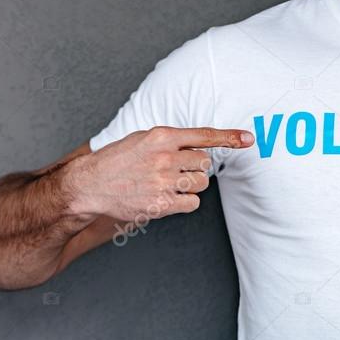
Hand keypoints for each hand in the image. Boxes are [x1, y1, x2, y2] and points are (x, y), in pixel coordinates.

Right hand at [65, 126, 253, 220]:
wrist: (91, 184)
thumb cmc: (118, 160)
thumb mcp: (143, 138)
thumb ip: (171, 140)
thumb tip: (200, 146)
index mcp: (162, 136)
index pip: (204, 135)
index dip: (229, 137)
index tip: (249, 139)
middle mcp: (165, 157)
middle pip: (204, 163)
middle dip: (195, 167)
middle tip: (175, 170)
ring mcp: (163, 182)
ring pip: (201, 183)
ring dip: (191, 184)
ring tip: (168, 183)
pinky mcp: (161, 204)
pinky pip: (193, 203)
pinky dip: (186, 202)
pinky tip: (169, 197)